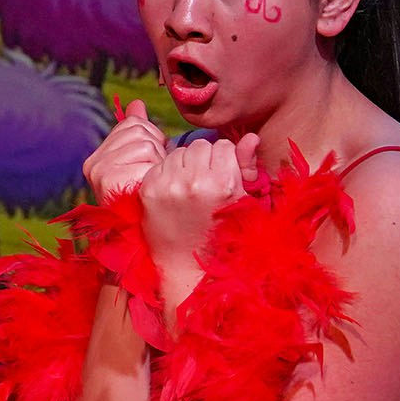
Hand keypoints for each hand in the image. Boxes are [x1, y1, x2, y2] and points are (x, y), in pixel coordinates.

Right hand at [82, 98, 166, 203]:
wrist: (148, 237)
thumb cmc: (149, 200)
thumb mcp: (142, 161)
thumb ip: (137, 131)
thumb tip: (137, 104)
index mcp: (98, 158)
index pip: (131, 124)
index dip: (151, 140)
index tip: (150, 165)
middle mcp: (93, 164)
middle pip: (137, 131)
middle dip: (155, 151)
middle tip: (152, 177)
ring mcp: (100, 172)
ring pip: (143, 143)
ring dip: (157, 163)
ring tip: (151, 184)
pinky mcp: (111, 180)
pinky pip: (145, 156)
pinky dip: (155, 172)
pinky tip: (149, 189)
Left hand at [138, 133, 259, 262]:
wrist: (186, 263)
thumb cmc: (221, 233)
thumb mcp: (242, 201)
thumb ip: (245, 165)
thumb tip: (250, 137)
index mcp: (223, 183)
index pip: (223, 146)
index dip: (223, 160)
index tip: (221, 176)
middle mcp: (195, 181)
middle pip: (199, 145)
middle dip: (203, 160)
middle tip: (203, 182)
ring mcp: (168, 185)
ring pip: (177, 151)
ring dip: (183, 164)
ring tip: (188, 187)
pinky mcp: (148, 190)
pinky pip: (159, 164)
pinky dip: (165, 173)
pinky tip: (172, 192)